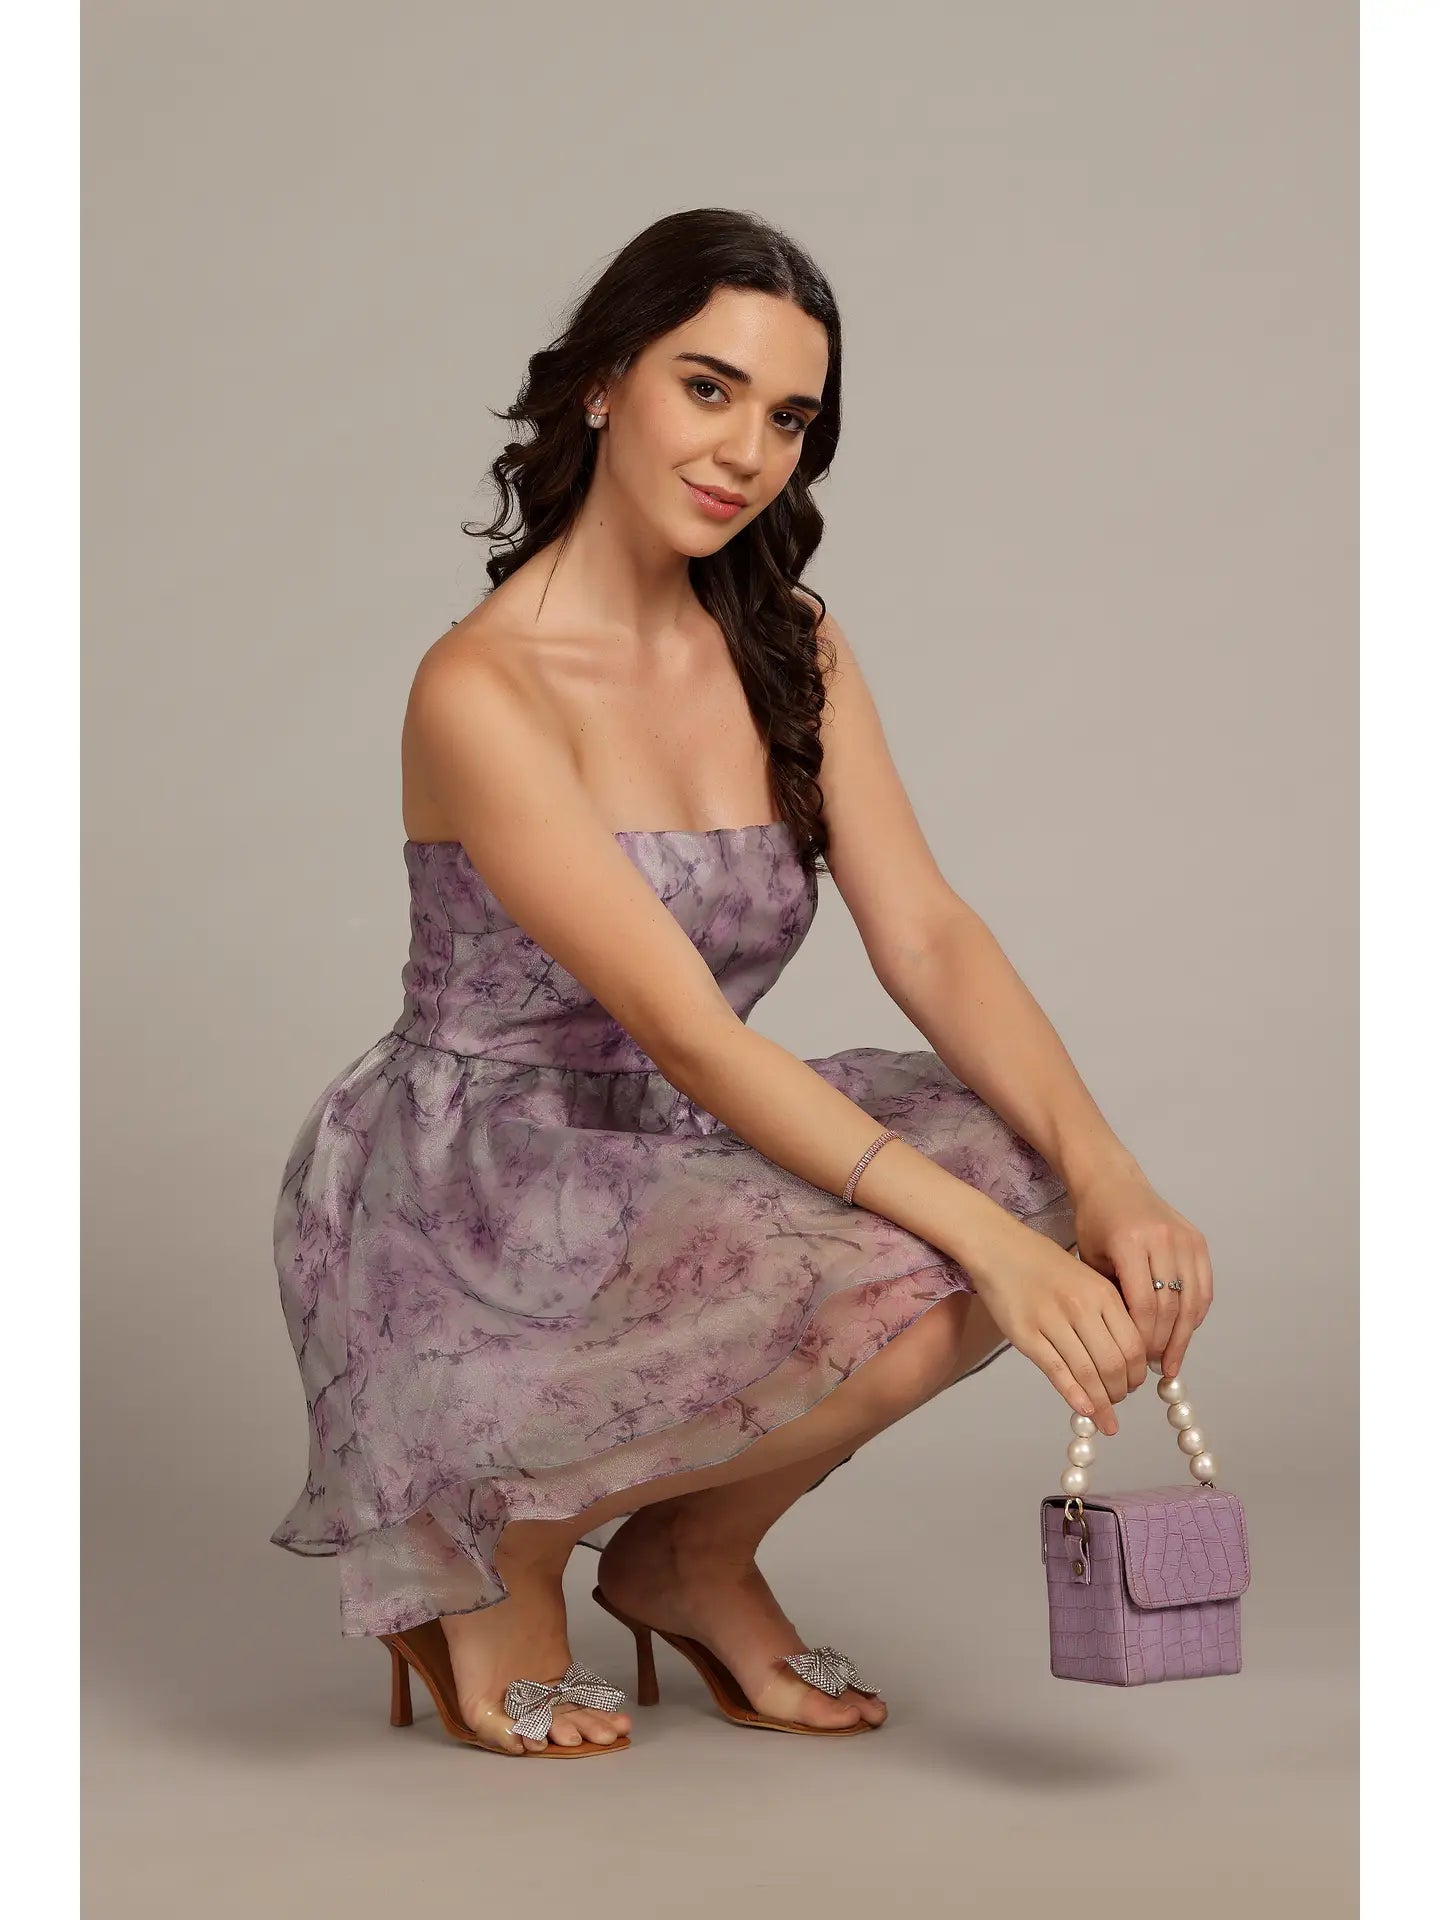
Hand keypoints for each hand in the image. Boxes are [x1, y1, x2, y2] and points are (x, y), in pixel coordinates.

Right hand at [963, 1212, 1149, 1434]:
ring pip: (1087, 1373)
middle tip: (1118, 1400)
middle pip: (1115, 1364)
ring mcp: (1052, 1321)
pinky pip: (1057, 1372)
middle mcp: (1081, 1307)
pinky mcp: (1026, 1334)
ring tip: (1103, 1413)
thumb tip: (1126, 1356)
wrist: (998, 1247)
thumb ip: (1107, 1311)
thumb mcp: (1087, 1278)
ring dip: (1100, 1401)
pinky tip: (1084, 1409)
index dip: (1138, 1373)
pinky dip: (1074, 1395)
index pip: (1134, 1345)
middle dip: (1121, 1391)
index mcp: (1103, 1293)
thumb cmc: (1043, 1263)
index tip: (1134, 1384)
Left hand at [1069, 1162, 1213, 1379]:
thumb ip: (1111, 1297)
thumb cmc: (1095, 1223)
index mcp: (1130, 1243)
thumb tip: (1131, 1346)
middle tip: (1157, 1367)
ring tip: (1172, 1360)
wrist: (1113, 1183)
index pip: (1143, 1303)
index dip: (1144, 1337)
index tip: (1139, 1361)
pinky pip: (1203, 1286)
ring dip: (1183, 1335)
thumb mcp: (1092, 1259)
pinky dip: (1196, 1313)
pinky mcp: (1197, 1240)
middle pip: (1170, 1304)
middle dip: (1164, 1341)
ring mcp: (1183, 1238)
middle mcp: (1162, 1239)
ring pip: (1191, 1299)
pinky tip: (1184, 1333)